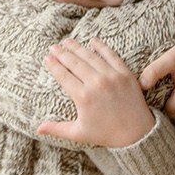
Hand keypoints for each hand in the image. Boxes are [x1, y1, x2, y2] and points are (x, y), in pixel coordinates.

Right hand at [38, 36, 152, 147]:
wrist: (137, 134)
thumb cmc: (106, 134)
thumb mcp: (79, 133)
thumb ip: (57, 129)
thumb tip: (37, 130)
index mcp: (83, 97)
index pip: (63, 76)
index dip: (53, 65)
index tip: (47, 58)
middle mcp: (96, 84)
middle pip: (74, 63)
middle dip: (61, 53)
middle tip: (53, 46)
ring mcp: (111, 77)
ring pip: (90, 57)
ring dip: (77, 47)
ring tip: (67, 41)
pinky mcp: (125, 74)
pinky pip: (111, 55)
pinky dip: (101, 46)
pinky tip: (92, 40)